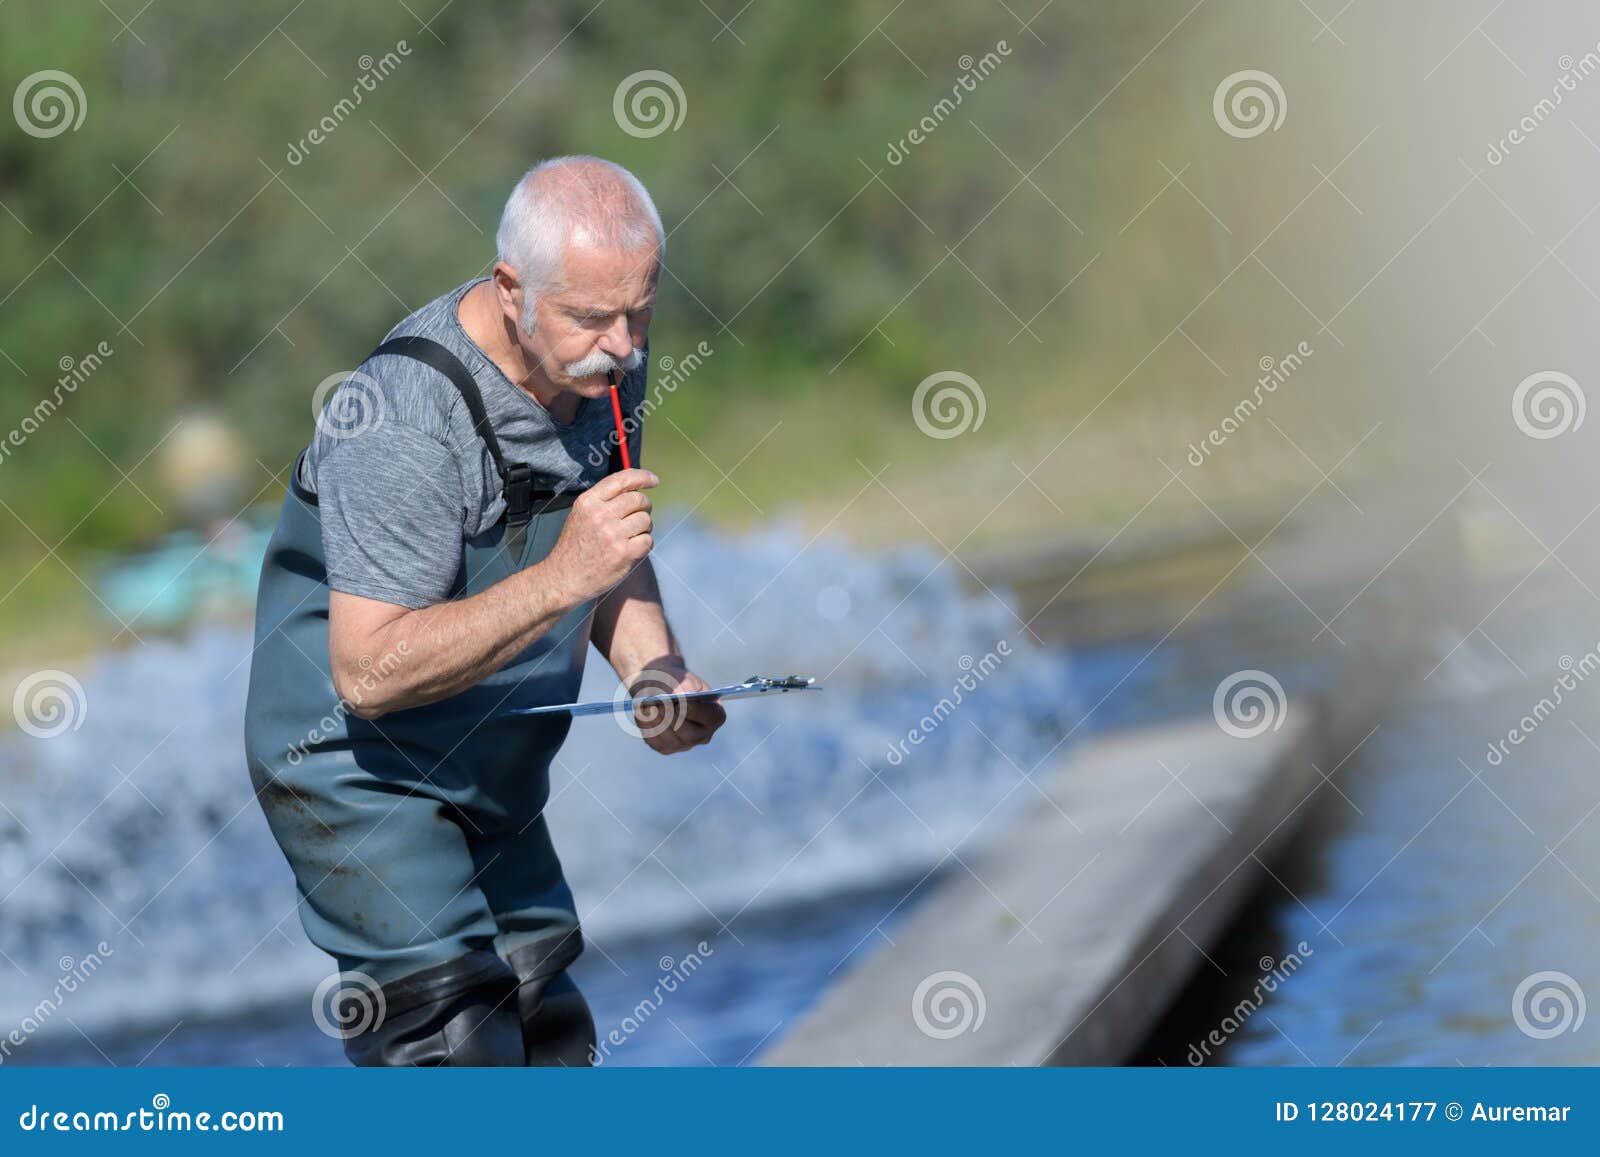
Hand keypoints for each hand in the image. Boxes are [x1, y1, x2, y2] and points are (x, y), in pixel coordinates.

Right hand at [544, 468, 657, 602]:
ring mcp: (613, 535)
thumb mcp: (580, 514)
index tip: (654, 480)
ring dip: (644, 527)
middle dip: (643, 507)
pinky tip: (631, 549)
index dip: (642, 477)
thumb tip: (635, 488)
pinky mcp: (624, 553)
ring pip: (646, 520)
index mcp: (588, 502)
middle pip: (638, 500)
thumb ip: (604, 500)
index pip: (623, 480)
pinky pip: (648, 540)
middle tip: (637, 517)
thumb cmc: (575, 546)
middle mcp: (600, 515)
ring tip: (630, 535)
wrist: (564, 578)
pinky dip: (643, 544)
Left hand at [630, 663, 726, 754]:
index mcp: (714, 714)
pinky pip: (655, 741)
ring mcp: (684, 744)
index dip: (696, 711)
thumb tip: (681, 696)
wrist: (657, 687)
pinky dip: (647, 726)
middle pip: (690, 735)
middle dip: (673, 719)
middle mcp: (703, 734)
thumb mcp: (682, 677)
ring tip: (647, 706)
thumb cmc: (674, 680)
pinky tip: (641, 712)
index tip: (680, 702)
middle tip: (660, 705)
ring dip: (657, 722)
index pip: (711, 718)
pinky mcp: (665, 748)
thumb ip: (685, 686)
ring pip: (670, 740)